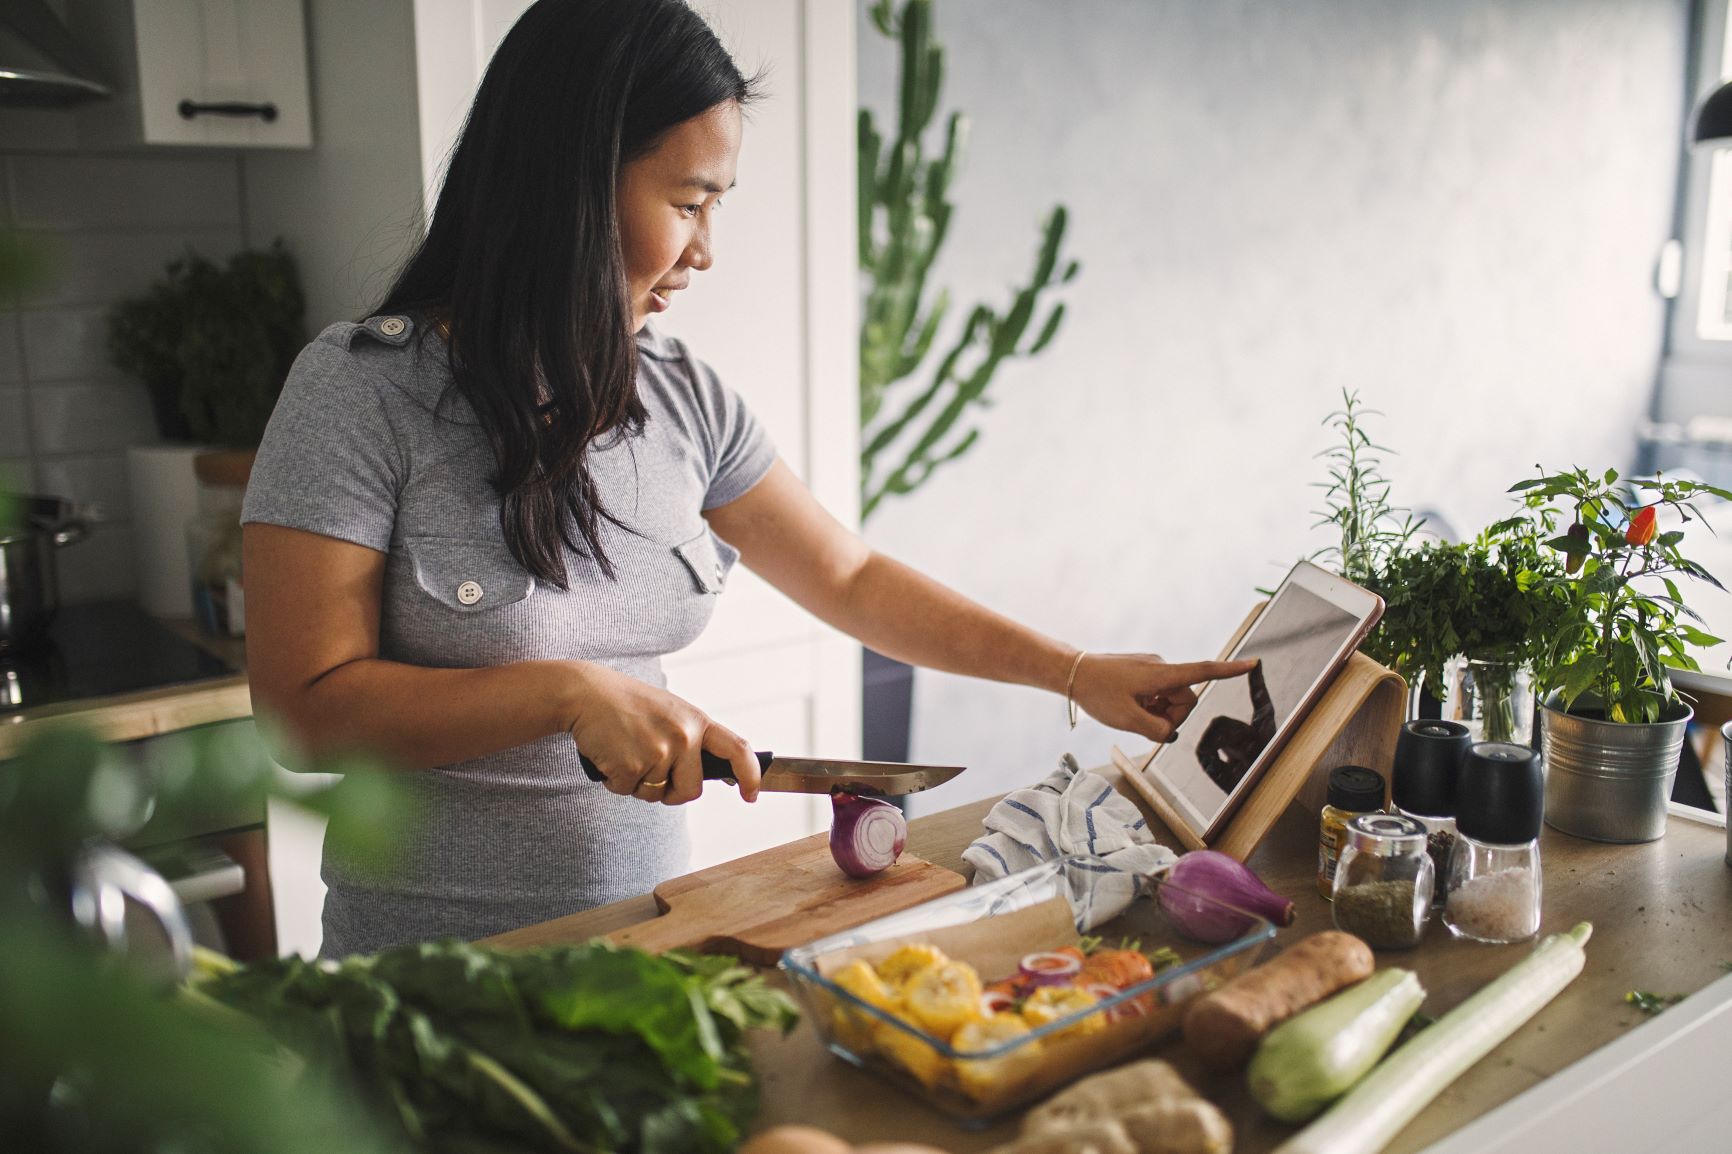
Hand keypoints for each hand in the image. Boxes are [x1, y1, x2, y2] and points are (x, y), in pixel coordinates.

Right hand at [563, 662, 761, 804]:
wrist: (586, 693)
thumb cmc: (627, 705)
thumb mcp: (670, 713)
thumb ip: (692, 739)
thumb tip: (717, 774)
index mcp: (697, 721)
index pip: (738, 750)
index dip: (750, 775)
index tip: (751, 794)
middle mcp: (684, 736)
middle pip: (691, 790)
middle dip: (671, 791)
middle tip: (649, 769)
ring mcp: (659, 751)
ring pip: (655, 794)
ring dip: (637, 783)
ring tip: (625, 750)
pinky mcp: (632, 765)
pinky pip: (628, 792)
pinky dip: (616, 781)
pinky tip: (610, 755)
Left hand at [1068, 653, 1259, 743]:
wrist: (1071, 672)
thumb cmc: (1097, 693)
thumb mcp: (1127, 720)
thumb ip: (1156, 730)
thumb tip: (1169, 733)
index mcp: (1161, 675)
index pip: (1202, 672)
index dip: (1229, 671)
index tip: (1252, 664)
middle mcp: (1161, 667)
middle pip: (1185, 699)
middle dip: (1170, 716)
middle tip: (1142, 721)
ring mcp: (1152, 668)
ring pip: (1170, 699)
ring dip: (1157, 711)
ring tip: (1131, 711)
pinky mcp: (1143, 671)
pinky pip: (1157, 693)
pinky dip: (1148, 704)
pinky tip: (1128, 705)